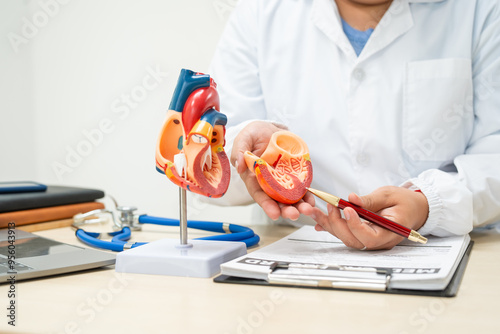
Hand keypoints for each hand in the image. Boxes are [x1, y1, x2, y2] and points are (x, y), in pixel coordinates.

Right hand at [231, 121, 314, 219]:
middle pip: (276, 200)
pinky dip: (307, 195)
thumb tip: (239, 166)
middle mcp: (268, 182)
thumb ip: (239, 151)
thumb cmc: (253, 135)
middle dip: (285, 209)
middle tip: (294, 215)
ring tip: (307, 209)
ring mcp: (282, 179)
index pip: (259, 194)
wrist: (269, 128)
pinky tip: (312, 200)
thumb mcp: (243, 139)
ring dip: (299, 205)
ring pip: (290, 197)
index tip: (274, 214)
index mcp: (253, 178)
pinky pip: (301, 187)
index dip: (266, 205)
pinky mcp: (294, 174)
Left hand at [311, 186, 428, 249]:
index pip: (369, 237)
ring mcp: (370, 239)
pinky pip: (345, 233)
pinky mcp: (362, 234)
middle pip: (353, 240)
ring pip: (346, 237)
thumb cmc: (406, 202)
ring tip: (315, 211)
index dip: (356, 226)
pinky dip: (331, 226)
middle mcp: (379, 241)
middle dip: (338, 224)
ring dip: (329, 224)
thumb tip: (351, 199)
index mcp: (390, 233)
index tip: (347, 210)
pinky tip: (318, 219)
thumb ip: (370, 200)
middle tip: (330, 206)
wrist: (414, 208)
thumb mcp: (390, 195)